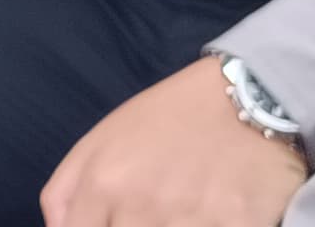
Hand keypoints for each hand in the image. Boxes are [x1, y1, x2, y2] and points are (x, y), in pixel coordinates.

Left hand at [41, 57, 306, 226]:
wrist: (249, 99)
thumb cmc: (169, 119)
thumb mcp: (100, 143)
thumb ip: (65, 194)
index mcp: (101, 186)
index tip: (112, 222)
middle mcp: (141, 207)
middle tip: (150, 214)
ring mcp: (191, 220)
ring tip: (185, 209)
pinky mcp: (238, 225)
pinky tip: (216, 212)